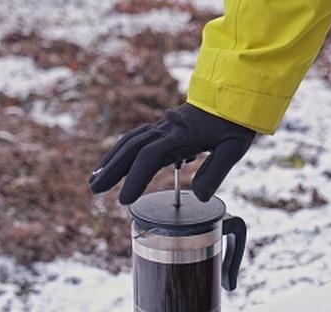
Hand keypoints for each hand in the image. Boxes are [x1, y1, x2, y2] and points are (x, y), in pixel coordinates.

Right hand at [88, 103, 255, 204]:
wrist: (237, 92)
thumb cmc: (235, 122)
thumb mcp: (233, 149)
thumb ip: (215, 173)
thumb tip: (199, 198)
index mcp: (181, 135)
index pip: (150, 157)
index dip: (135, 179)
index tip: (124, 200)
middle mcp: (166, 128)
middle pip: (131, 148)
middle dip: (111, 170)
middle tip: (94, 190)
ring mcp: (163, 125)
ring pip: (130, 141)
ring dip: (111, 160)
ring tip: (95, 180)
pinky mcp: (164, 126)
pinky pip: (136, 137)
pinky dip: (121, 151)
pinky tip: (114, 163)